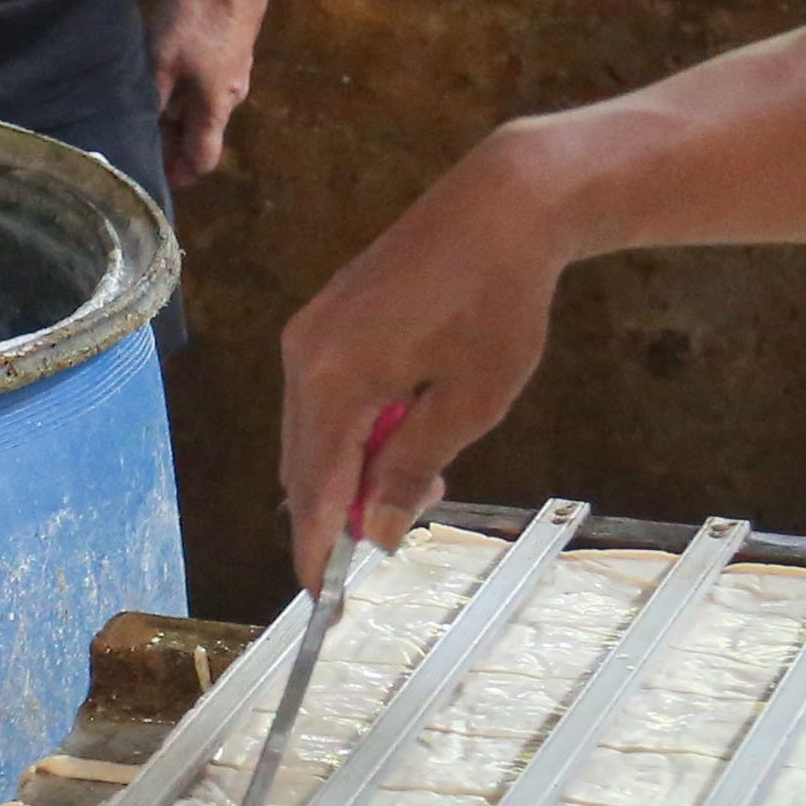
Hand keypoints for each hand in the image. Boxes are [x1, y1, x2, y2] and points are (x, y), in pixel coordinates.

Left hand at [150, 0, 268, 187]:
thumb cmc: (196, 23)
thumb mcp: (162, 61)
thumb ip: (152, 98)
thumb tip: (141, 128)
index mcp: (215, 108)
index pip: (204, 159)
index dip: (182, 175)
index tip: (156, 178)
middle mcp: (230, 99)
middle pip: (202, 135)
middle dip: (172, 143)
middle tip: (137, 139)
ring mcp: (234, 76)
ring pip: (202, 110)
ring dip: (176, 116)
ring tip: (142, 108)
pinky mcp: (231, 55)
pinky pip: (206, 89)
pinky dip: (184, 95)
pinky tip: (161, 80)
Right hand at [275, 127, 573, 586]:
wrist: (502, 205)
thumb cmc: (497, 302)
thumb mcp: (469, 404)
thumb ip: (411, 470)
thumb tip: (373, 531)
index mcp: (334, 382)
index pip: (312, 491)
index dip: (317, 551)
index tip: (326, 599)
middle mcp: (303, 356)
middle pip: (302, 465)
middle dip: (340, 511)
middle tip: (397, 532)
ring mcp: (310, 332)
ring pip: (311, 432)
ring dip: (350, 470)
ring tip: (420, 477)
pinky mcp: (327, 317)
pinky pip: (321, 396)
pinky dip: (352, 431)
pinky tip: (404, 430)